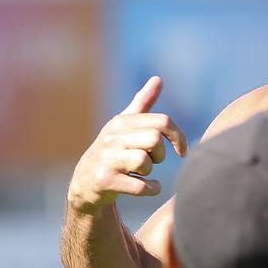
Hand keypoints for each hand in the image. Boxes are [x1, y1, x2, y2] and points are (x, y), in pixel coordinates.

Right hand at [67, 76, 187, 213]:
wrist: (85, 184)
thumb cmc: (113, 152)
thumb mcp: (124, 126)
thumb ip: (142, 103)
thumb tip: (158, 78)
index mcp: (121, 122)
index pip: (162, 121)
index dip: (178, 136)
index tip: (182, 150)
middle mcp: (111, 137)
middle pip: (155, 141)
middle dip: (160, 155)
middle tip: (151, 162)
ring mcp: (106, 158)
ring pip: (145, 162)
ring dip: (150, 172)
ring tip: (139, 173)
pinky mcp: (104, 180)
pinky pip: (140, 185)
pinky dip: (150, 189)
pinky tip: (145, 188)